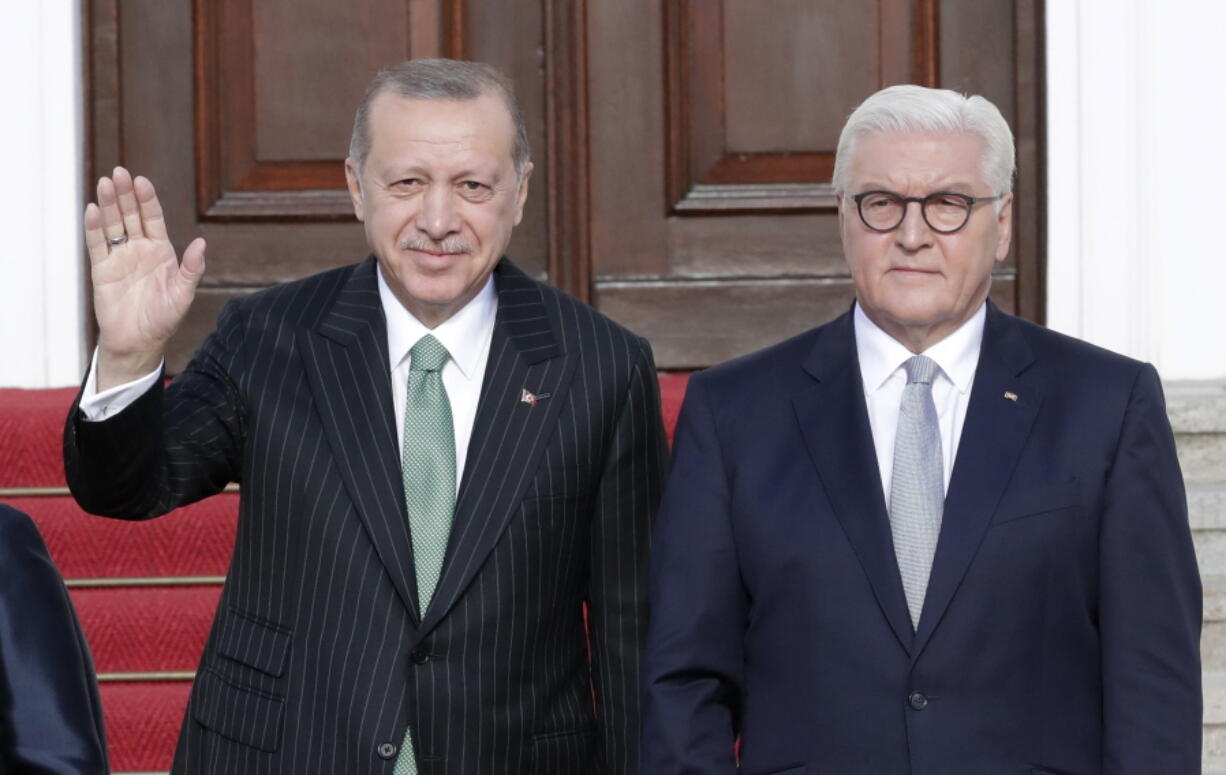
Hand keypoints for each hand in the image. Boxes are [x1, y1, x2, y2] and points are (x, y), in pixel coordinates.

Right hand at [84, 167, 204, 390]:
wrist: (139, 341)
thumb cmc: (164, 318)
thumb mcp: (183, 294)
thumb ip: (192, 268)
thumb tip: (201, 243)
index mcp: (161, 251)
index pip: (152, 218)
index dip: (147, 200)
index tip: (142, 182)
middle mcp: (139, 249)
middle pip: (130, 215)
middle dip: (125, 194)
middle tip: (119, 173)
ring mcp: (119, 257)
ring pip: (112, 225)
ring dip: (108, 204)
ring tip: (104, 183)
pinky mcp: (102, 269)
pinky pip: (97, 244)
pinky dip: (94, 227)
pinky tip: (92, 209)